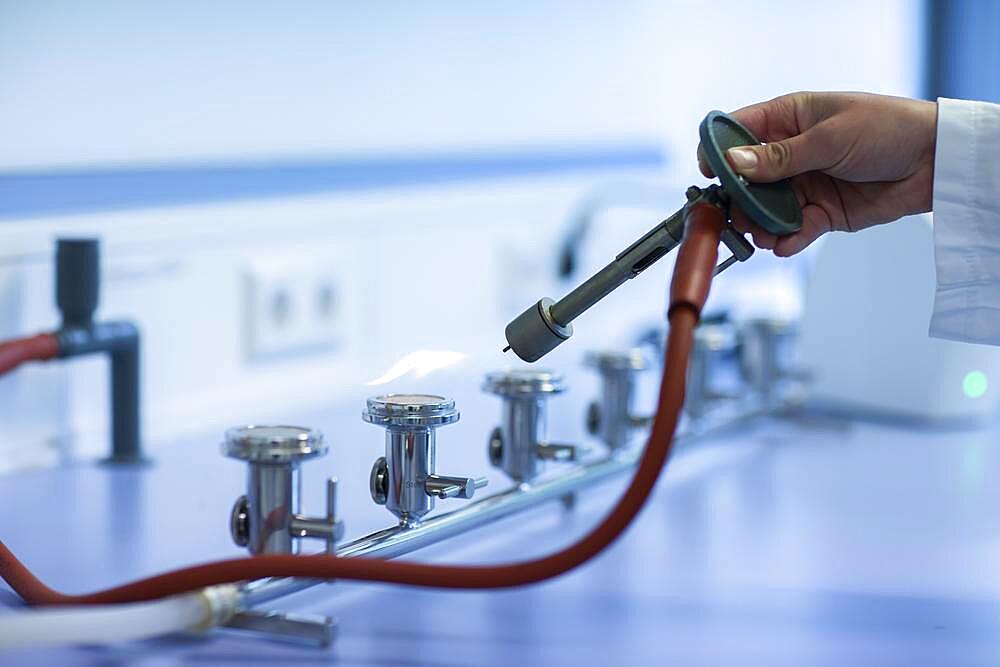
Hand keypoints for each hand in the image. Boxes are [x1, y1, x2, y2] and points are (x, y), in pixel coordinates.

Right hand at [697, 92, 936, 255]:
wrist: (935, 161)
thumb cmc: (888, 129)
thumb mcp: (830, 137)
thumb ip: (781, 156)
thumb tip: (735, 163)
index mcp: (788, 118)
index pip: (738, 131)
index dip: (718, 151)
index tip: (709, 173)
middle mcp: (790, 153)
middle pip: (745, 178)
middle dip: (734, 199)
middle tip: (730, 216)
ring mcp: (803, 184)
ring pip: (765, 209)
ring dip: (758, 224)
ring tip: (760, 235)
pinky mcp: (820, 213)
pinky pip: (793, 230)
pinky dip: (785, 240)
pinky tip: (783, 244)